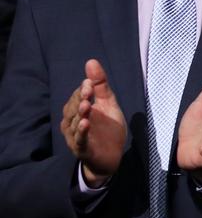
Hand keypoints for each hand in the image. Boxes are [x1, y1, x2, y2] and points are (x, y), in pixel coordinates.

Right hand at [61, 59, 125, 186]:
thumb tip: (91, 61)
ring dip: (80, 114)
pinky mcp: (82, 148)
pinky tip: (86, 124)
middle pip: (73, 108)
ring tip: (86, 105)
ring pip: (75, 123)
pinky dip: (82, 132)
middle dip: (80, 100)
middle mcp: (73, 122)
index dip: (84, 90)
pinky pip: (80, 139)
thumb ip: (100, 85)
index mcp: (78, 110)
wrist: (112, 156)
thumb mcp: (108, 104)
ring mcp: (76, 136)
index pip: (78, 96)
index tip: (90, 83)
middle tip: (88, 92)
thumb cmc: (107, 128)